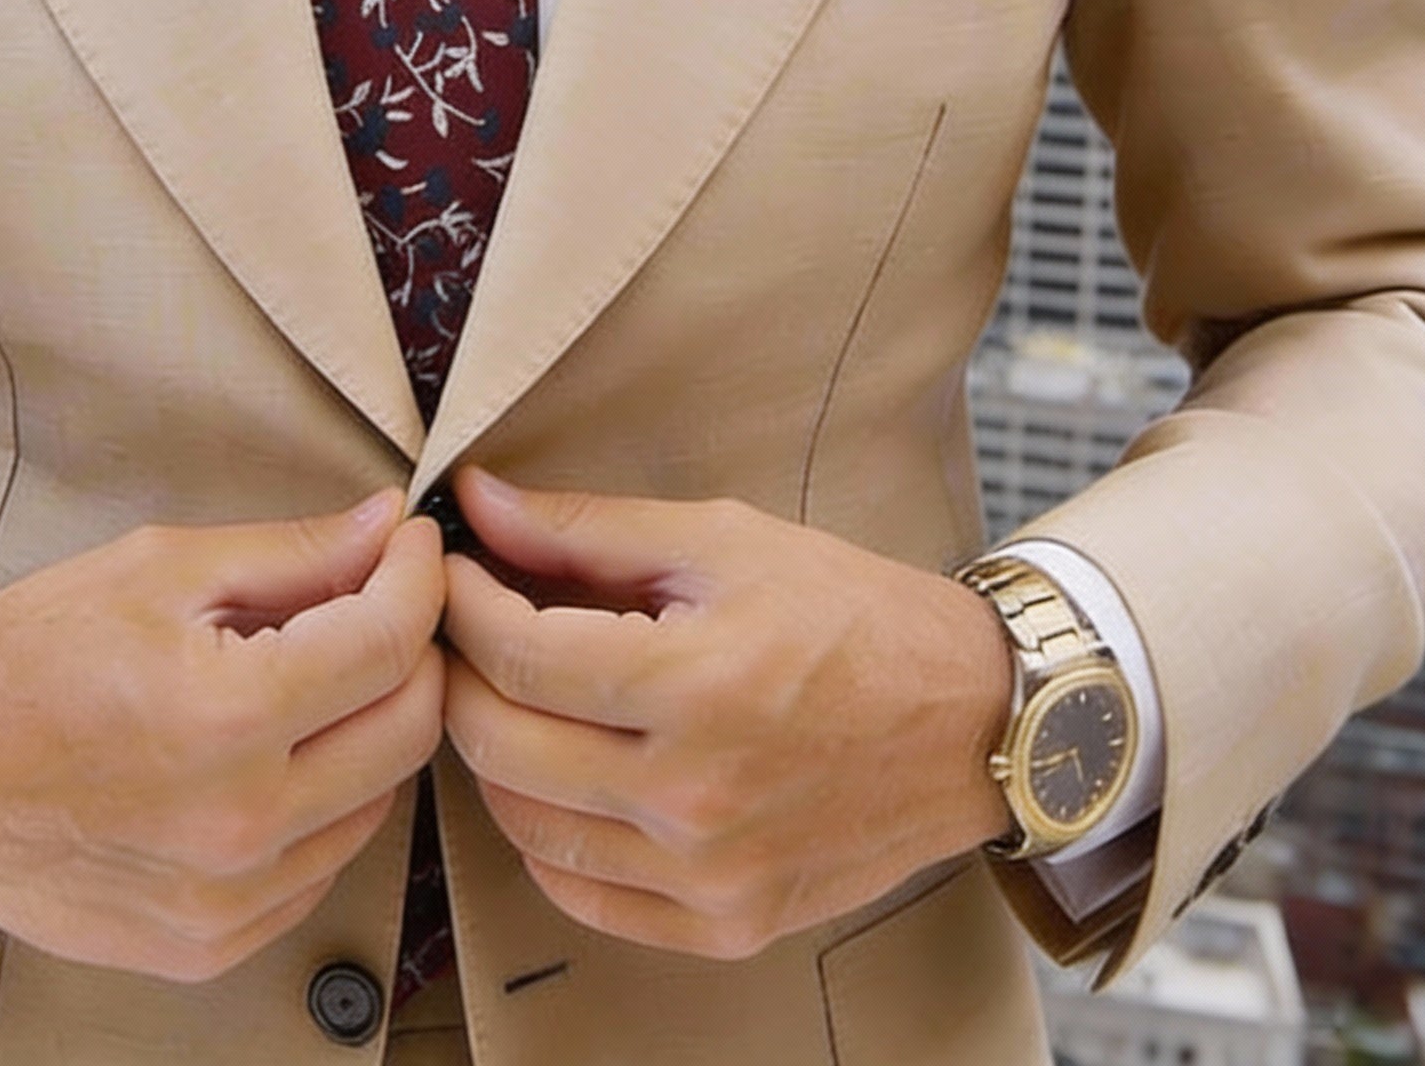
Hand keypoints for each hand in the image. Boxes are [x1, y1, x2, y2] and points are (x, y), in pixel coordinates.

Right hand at [0, 494, 444, 980]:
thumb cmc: (24, 659)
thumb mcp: (159, 569)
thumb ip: (292, 553)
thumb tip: (387, 527)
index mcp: (224, 717)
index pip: (389, 642)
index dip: (418, 577)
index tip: (411, 544)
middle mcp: (238, 825)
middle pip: (410, 728)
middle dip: (414, 648)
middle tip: (380, 598)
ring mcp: (227, 901)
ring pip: (379, 799)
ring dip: (372, 725)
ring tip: (314, 673)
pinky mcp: (210, 945)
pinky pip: (323, 863)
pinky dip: (325, 799)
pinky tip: (275, 750)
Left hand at [441, 469, 1013, 960]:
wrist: (972, 720)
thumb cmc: (852, 615)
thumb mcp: (722, 540)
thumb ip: (587, 528)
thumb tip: (477, 502)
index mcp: (696, 686)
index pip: (517, 654)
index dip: (462, 602)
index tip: (453, 569)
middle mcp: (695, 796)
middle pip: (501, 743)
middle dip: (461, 672)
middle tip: (465, 626)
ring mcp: (708, 874)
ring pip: (525, 825)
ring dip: (494, 752)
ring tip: (510, 693)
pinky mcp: (724, 923)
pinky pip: (581, 896)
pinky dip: (545, 835)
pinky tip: (558, 774)